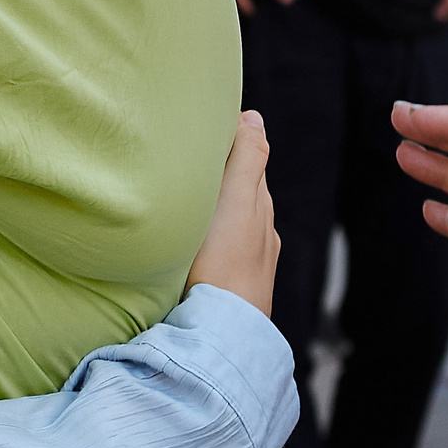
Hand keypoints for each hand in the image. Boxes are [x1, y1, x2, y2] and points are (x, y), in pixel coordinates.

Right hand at [188, 110, 278, 315]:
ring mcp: (249, 261)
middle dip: (221, 172)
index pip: (249, 161)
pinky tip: (196, 241)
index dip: (228, 142)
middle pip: (242, 191)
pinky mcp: (233, 284)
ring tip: (187, 197)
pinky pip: (224, 247)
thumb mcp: (238, 200)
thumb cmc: (225, 261)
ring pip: (232, 221)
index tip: (202, 129)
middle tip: (188, 157)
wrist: (222, 330)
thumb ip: (248, 158)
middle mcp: (261, 231)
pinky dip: (212, 234)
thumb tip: (254, 117)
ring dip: (215, 206)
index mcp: (260, 204)